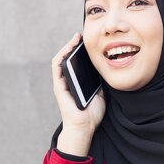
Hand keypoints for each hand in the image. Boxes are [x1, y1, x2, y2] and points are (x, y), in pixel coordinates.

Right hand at [52, 33, 105, 156]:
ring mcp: (61, 82)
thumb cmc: (91, 114)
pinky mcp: (58, 85)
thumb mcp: (101, 93)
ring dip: (67, 47)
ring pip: (61, 59)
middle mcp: (67, 81)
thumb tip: (106, 68)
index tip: (90, 42)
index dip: (81, 52)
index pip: (77, 63)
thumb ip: (100, 82)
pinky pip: (57, 66)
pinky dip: (61, 55)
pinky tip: (69, 47)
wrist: (84, 127)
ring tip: (76, 38)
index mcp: (76, 82)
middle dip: (74, 46)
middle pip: (68, 59)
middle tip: (83, 36)